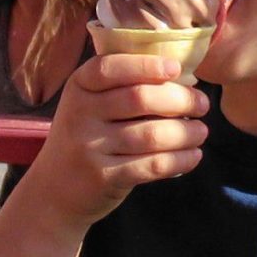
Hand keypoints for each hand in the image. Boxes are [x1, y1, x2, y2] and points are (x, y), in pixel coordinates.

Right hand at [23, 53, 208, 230]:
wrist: (54, 191)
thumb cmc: (85, 138)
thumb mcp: (87, 106)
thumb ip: (120, 88)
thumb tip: (179, 75)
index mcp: (78, 87)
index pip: (110, 68)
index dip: (146, 66)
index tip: (176, 69)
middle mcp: (79, 114)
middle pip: (139, 99)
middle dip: (179, 99)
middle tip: (201, 103)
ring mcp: (90, 147)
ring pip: (151, 134)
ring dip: (186, 132)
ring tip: (201, 131)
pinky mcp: (104, 177)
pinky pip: (152, 165)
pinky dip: (179, 160)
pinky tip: (193, 155)